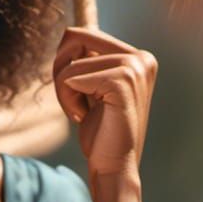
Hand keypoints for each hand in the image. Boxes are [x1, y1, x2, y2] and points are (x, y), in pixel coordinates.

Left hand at [52, 25, 156, 181]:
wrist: (114, 167)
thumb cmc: (101, 132)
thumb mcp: (93, 88)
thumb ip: (89, 61)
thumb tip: (69, 34)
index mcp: (139, 57)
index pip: (82, 34)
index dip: (66, 62)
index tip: (77, 91)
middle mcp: (142, 57)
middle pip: (74, 36)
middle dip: (60, 69)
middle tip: (72, 99)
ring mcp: (135, 67)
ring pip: (69, 64)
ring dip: (64, 93)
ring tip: (84, 113)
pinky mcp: (122, 80)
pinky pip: (69, 78)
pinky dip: (67, 100)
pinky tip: (84, 117)